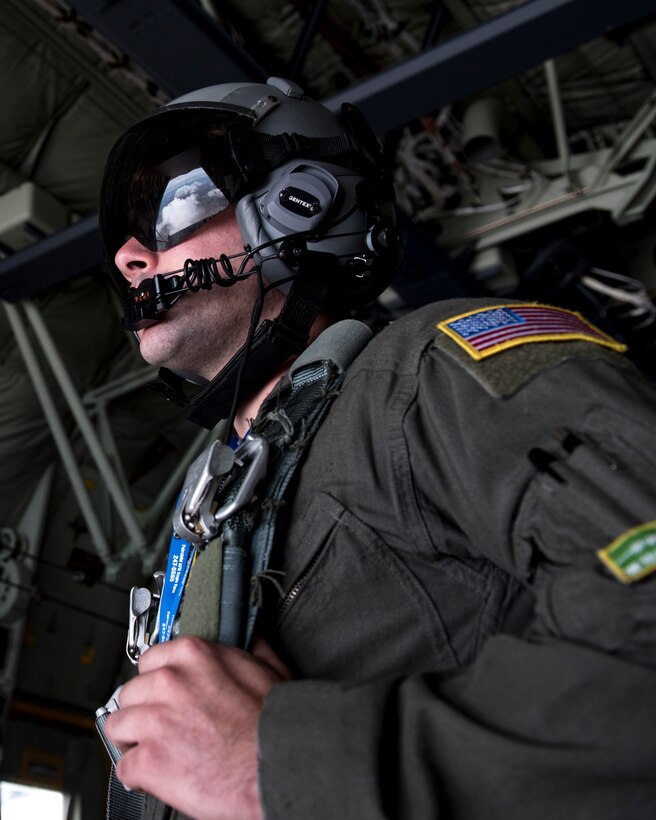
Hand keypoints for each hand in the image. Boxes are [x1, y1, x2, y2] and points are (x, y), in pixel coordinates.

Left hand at [105, 635, 289, 819]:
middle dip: (143, 711)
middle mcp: (169, 681)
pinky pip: (124, 767)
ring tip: (154, 751)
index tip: (161, 696)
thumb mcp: (269, 668)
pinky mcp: (149, 760)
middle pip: (130, 693)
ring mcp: (155, 720)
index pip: (149, 661)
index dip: (156, 683)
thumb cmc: (274, 722)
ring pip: (118, 727)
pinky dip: (137, 777)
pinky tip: (155, 777)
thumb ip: (250, 648)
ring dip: (134, 741)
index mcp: (193, 655)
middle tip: (161, 727)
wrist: (278, 763)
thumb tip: (250, 638)